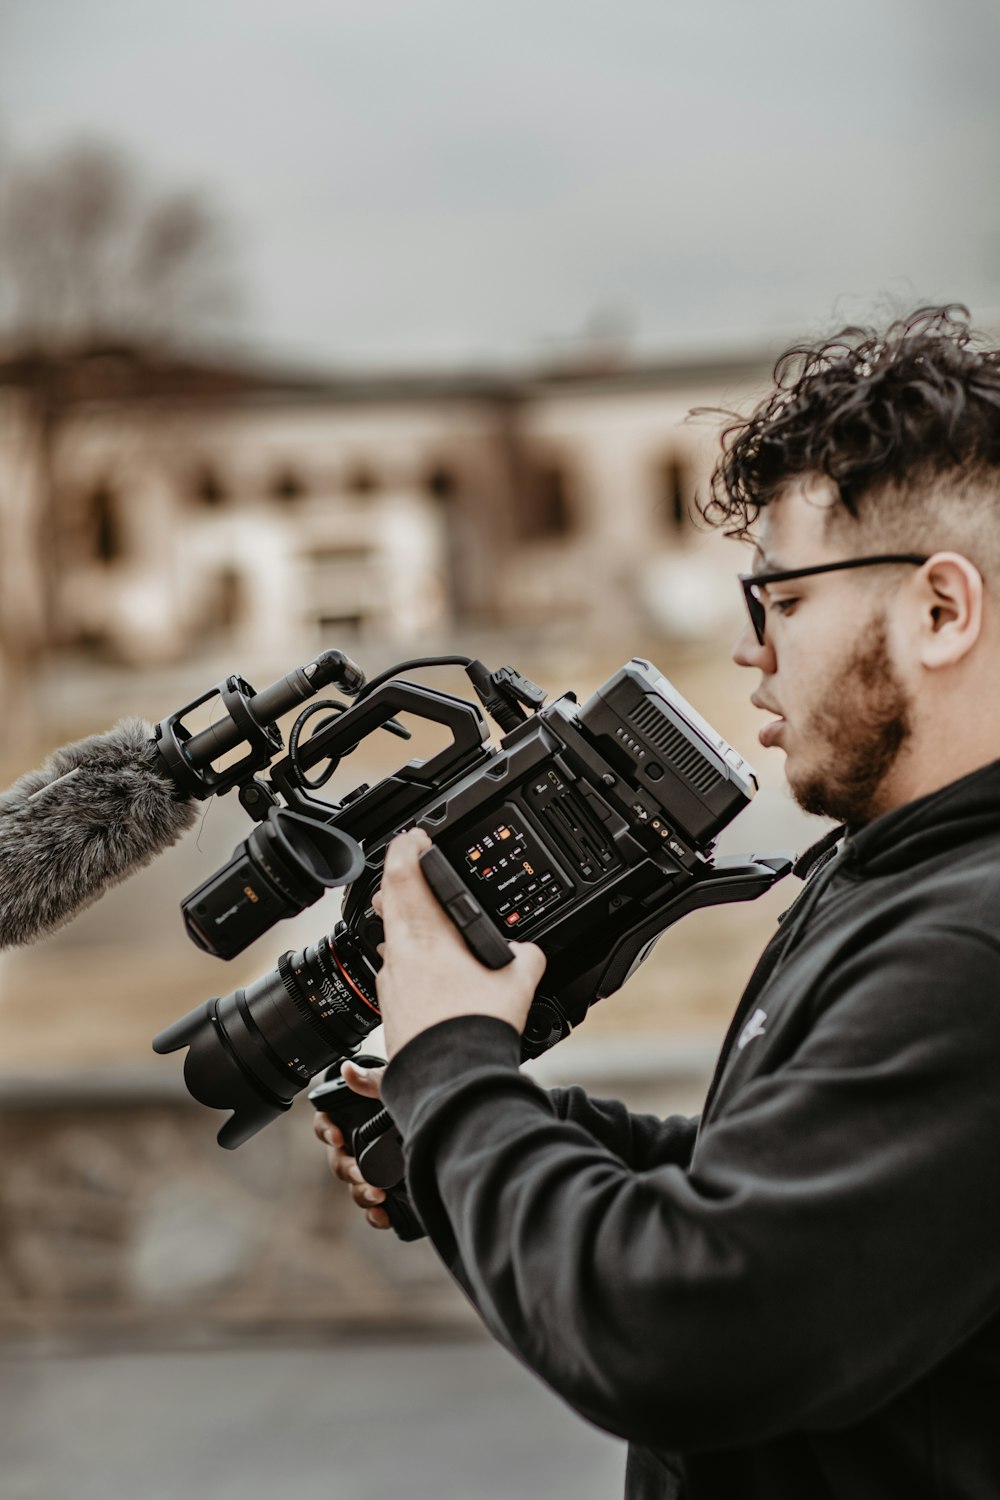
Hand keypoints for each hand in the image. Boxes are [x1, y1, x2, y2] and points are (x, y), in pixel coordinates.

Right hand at [312, 1060, 390, 1230]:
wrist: (427, 1112)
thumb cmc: (399, 1098)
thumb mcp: (389, 1085)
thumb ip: (371, 1080)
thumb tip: (348, 1069)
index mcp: (347, 1121)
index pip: (324, 1126)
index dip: (326, 1131)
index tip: (338, 1136)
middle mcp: (352, 1148)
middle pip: (338, 1163)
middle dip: (348, 1170)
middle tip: (360, 1173)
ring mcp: (367, 1170)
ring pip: (354, 1187)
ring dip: (361, 1194)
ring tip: (376, 1197)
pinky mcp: (385, 1188)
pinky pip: (373, 1208)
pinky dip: (376, 1215)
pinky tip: (385, 1218)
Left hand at [375, 827, 546, 1058]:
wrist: (452, 1081)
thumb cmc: (476, 1030)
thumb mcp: (518, 982)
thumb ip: (525, 957)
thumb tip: (527, 953)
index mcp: (425, 936)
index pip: (404, 875)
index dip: (407, 849)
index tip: (414, 838)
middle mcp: (399, 956)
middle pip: (388, 904)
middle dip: (398, 883)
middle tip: (410, 870)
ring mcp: (390, 986)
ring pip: (390, 942)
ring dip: (402, 925)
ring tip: (422, 923)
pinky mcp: (389, 1015)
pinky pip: (393, 978)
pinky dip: (407, 965)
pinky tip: (424, 975)